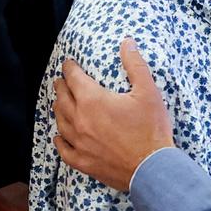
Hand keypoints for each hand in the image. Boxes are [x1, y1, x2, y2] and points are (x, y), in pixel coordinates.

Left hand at [53, 38, 174, 191]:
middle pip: (63, 99)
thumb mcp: (148, 91)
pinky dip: (59, 140)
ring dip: (58, 109)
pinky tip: (58, 137)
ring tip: (58, 102)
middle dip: (61, 87)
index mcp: (93, 101)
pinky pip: (64, 149)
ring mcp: (79, 143)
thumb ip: (135, 65)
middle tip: (60, 80)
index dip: (70, 69)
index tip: (68, 63)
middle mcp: (80, 120)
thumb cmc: (151, 129)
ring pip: (60, 121)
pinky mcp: (83, 161)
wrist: (152, 168)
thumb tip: (127, 42)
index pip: (74, 79)